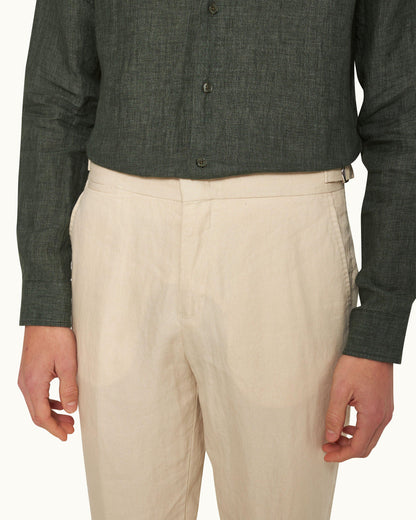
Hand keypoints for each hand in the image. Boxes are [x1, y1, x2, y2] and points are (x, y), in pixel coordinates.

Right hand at [17, 326, 78, 440]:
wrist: (44, 317)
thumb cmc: (57, 337)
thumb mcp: (68, 364)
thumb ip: (69, 389)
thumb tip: (71, 410)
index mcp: (34, 384)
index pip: (41, 416)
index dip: (54, 429)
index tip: (66, 437)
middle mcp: (25, 383)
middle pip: (37, 413)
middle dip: (54, 424)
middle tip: (71, 429)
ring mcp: (25, 378)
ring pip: (36, 404)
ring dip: (52, 414)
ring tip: (69, 419)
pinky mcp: (29, 371)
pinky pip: (36, 394)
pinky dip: (48, 402)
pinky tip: (60, 403)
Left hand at [322, 354, 393, 461]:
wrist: (373, 346)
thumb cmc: (356, 364)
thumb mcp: (339, 390)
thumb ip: (334, 416)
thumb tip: (330, 438)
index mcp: (373, 415)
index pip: (358, 447)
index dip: (341, 455)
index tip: (326, 454)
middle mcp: (384, 417)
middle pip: (366, 446)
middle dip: (345, 450)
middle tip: (327, 446)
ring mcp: (387, 411)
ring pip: (371, 438)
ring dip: (353, 441)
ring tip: (334, 437)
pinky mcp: (385, 405)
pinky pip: (374, 427)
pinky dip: (360, 431)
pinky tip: (347, 425)